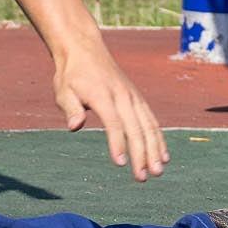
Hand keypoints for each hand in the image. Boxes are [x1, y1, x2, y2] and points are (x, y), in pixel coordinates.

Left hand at [52, 44, 169, 180]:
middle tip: (143, 177)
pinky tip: (164, 155)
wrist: (85, 50)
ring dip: (155, 150)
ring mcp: (133, 97)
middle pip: (136, 129)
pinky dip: (159, 138)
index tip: (120, 164)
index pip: (114, 123)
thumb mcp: (63, 90)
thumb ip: (70, 108)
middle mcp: (123, 96)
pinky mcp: (137, 99)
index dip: (118, 144)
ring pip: (149, 126)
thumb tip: (74, 127)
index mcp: (103, 95)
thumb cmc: (71, 75)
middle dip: (141, 154)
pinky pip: (152, 120)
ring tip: (158, 171)